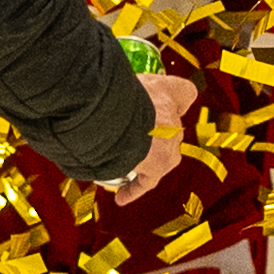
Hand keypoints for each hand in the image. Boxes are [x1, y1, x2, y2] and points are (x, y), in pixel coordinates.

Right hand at [98, 69, 195, 200]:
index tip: (164, 103)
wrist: (113, 114)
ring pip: (165, 155)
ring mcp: (169, 143)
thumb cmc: (111, 90)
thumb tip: (89, 84)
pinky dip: (134, 189)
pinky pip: (147, 181)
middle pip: (172, 128)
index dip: (174, 99)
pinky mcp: (158, 165)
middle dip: (154, 133)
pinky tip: (122, 197)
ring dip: (148, 159)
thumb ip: (114, 83)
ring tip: (127, 162)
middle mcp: (172, 116)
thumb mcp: (115, 77)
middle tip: (130, 136)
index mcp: (166, 90)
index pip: (184, 93)